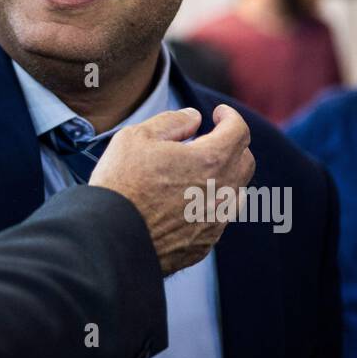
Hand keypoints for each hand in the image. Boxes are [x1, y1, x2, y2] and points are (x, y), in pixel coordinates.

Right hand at [89, 105, 254, 274]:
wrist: (110, 239)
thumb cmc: (121, 183)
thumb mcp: (137, 136)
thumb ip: (172, 121)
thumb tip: (194, 117)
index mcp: (210, 160)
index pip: (239, 132)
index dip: (230, 117)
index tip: (218, 113)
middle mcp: (222, 192)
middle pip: (245, 161)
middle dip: (232, 144)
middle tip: (209, 138)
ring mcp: (215, 222)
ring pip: (236, 192)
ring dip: (224, 176)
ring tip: (196, 171)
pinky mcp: (204, 244)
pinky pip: (219, 218)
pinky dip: (211, 203)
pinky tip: (187, 200)